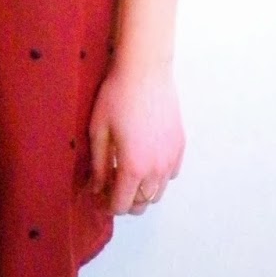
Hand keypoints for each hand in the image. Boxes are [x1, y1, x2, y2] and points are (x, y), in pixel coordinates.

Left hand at [88, 58, 184, 215]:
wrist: (145, 71)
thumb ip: (98, 166)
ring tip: (127, 172)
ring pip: (158, 193)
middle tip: (110, 185)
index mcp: (134, 168)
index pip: (121, 205)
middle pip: (142, 204)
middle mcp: (157, 170)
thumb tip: (95, 189)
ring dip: (142, 191)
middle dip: (125, 201)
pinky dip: (158, 176)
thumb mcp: (99, 131)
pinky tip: (145, 158)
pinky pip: (170, 175)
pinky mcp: (180, 146)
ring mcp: (171, 159)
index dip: (107, 205)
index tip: (98, 195)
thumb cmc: (117, 97)